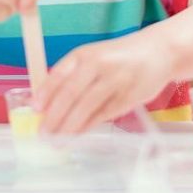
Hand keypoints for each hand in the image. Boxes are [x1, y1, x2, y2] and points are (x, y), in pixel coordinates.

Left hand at [36, 30, 173, 133]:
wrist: (158, 52)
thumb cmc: (118, 57)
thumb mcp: (93, 57)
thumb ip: (72, 76)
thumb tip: (45, 103)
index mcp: (84, 54)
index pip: (59, 74)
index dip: (45, 93)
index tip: (34, 109)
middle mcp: (99, 64)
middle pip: (71, 93)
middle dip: (54, 116)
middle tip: (43, 133)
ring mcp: (115, 80)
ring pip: (87, 107)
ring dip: (69, 127)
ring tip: (57, 140)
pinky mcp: (129, 96)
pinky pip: (103, 115)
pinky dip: (88, 127)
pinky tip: (77, 136)